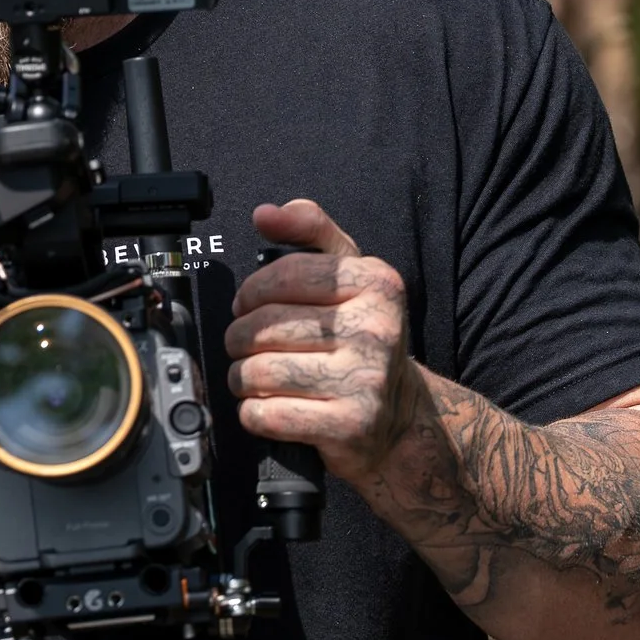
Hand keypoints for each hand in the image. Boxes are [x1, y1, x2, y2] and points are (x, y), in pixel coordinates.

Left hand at [224, 199, 428, 484]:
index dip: (250, 292)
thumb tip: (265, 214)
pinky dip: (254, 413)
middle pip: (265, 324)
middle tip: (243, 345)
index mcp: (378, 284)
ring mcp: (365, 380)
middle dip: (239, 337)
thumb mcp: (351, 274)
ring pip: (259, 370)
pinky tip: (267, 406)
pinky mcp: (348, 425)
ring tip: (252, 376)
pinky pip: (267, 414)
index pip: (284, 275)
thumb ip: (311, 231)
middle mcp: (377, 329)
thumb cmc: (363, 338)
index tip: (246, 305)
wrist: (400, 416)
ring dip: (241, 377)